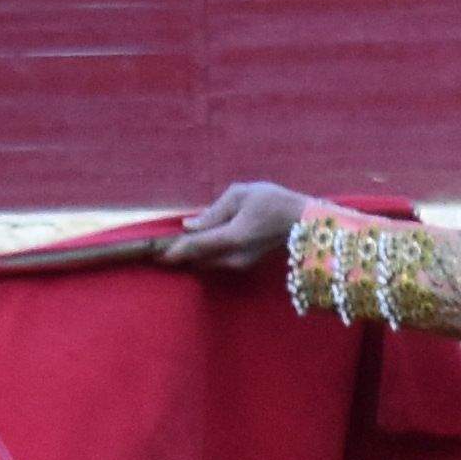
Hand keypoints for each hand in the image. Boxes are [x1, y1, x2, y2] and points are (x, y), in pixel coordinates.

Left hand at [159, 178, 307, 270]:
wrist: (305, 222)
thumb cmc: (273, 201)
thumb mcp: (240, 195)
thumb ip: (213, 212)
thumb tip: (189, 225)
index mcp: (230, 237)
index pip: (194, 247)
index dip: (173, 251)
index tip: (155, 254)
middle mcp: (233, 257)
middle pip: (197, 259)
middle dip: (180, 254)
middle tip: (163, 245)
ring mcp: (240, 263)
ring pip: (207, 262)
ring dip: (193, 254)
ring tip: (181, 242)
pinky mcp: (245, 264)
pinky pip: (217, 261)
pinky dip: (207, 254)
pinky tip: (203, 241)